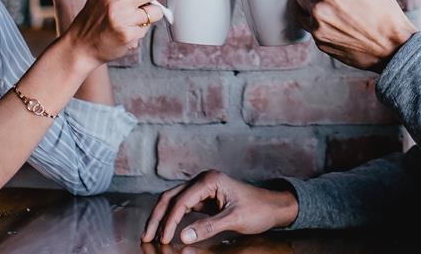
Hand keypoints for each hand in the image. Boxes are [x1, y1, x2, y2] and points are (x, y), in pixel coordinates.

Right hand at [60, 0, 164, 64]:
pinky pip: (148, 28)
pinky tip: (127, 30)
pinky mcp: (126, 34)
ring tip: (134, 18)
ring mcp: (121, 17)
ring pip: (156, 10)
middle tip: (144, 2)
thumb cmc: (96, 14)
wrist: (80, 45)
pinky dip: (140, 30)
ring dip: (149, 16)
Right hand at [143, 170, 298, 244]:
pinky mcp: (204, 198)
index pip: (181, 201)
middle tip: (146, 237)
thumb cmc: (259, 209)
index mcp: (209, 180)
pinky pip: (182, 207)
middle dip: (157, 218)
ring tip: (151, 236)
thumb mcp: (234, 219)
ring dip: (161, 218)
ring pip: (173, 201)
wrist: (274, 207)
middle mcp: (203, 180)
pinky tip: (166, 231)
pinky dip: (172, 219)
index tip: (163, 240)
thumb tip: (183, 237)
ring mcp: (202, 188)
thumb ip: (208, 227)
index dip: (169, 222)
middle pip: (170, 197)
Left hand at [293, 0, 417, 70]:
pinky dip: (317, 22)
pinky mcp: (320, 44)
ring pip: (300, 11)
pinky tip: (335, 22)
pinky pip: (309, 27)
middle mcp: (318, 10)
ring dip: (310, 6)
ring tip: (332, 7)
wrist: (393, 47)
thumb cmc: (384, 12)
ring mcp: (317, 29)